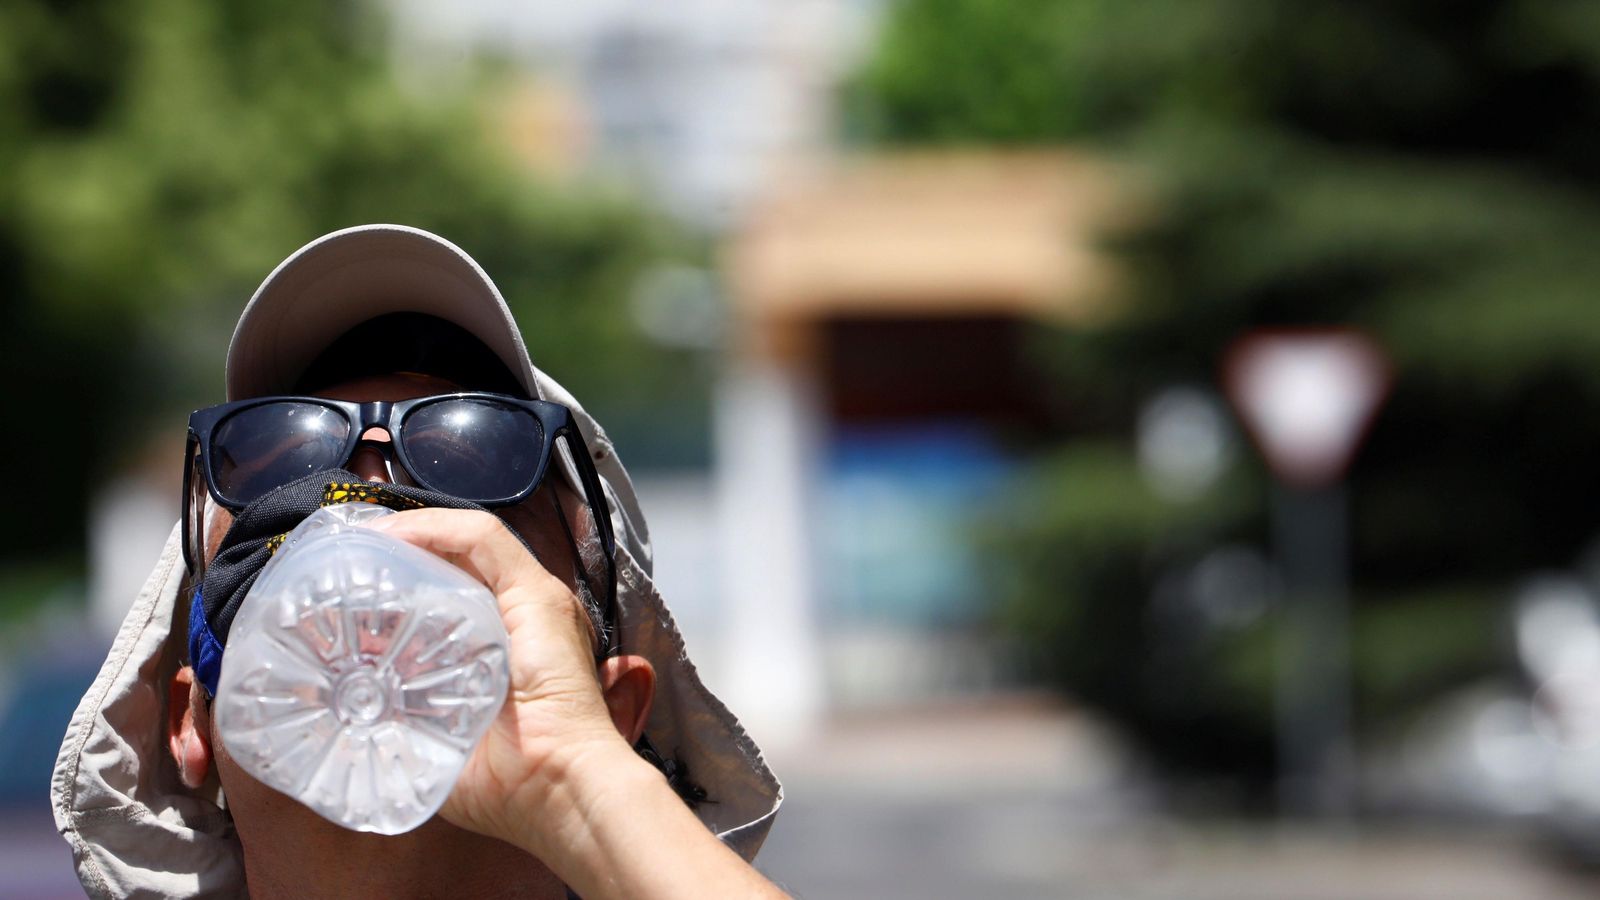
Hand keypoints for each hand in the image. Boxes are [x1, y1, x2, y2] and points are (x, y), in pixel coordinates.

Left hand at [367, 507, 786, 899]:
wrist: (559, 789)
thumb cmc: (508, 785)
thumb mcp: (438, 748)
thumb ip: (402, 728)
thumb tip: (347, 723)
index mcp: (503, 651)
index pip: (450, 595)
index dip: (401, 585)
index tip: (347, 594)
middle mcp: (521, 619)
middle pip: (455, 566)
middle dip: (400, 556)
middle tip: (343, 566)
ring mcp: (533, 602)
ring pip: (466, 543)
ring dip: (409, 535)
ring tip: (359, 542)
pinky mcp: (537, 594)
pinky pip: (481, 538)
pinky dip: (433, 529)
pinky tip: (391, 535)